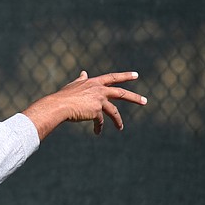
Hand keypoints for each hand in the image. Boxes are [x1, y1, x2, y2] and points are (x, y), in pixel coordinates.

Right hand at [23, 70, 146, 139]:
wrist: (59, 105)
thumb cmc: (63, 96)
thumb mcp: (74, 85)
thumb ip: (81, 80)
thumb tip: (84, 72)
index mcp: (94, 82)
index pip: (112, 77)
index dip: (125, 76)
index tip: (136, 75)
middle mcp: (99, 90)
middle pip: (121, 93)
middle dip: (134, 98)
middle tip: (145, 101)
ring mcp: (99, 100)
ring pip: (114, 111)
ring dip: (118, 121)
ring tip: (120, 128)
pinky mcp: (96, 111)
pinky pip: (100, 121)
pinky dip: (99, 127)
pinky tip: (97, 132)